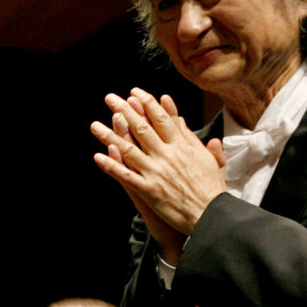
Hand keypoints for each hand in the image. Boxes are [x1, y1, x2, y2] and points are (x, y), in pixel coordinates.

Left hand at [91, 88, 225, 261]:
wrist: (212, 214)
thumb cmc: (212, 189)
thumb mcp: (209, 158)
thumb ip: (194, 139)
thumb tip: (182, 120)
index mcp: (182, 146)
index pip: (161, 118)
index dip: (146, 104)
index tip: (134, 92)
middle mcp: (167, 155)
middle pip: (142, 128)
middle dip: (124, 111)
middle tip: (110, 98)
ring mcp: (157, 172)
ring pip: (129, 149)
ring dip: (110, 136)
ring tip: (94, 125)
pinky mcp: (150, 190)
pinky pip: (127, 176)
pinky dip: (112, 166)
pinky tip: (98, 156)